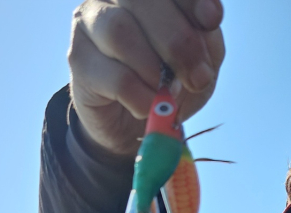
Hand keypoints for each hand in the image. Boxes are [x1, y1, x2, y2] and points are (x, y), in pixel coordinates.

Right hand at [68, 0, 224, 154]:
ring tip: (168, 92)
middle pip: (141, 0)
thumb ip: (205, 42)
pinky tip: (148, 107)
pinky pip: (114, 76)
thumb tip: (205, 31)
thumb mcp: (198, 62)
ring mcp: (90, 22)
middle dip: (178, 41)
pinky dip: (140, 97)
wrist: (132, 123)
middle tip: (198, 78)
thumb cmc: (167, 83)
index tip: (212, 21)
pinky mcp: (78, 59)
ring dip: (154, 69)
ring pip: (120, 31)